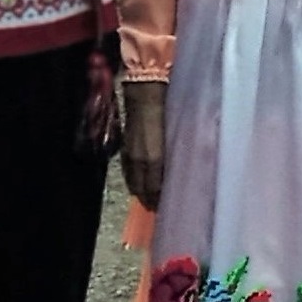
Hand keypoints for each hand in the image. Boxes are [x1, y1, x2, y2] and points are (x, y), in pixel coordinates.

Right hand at [120, 80, 169, 209]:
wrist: (145, 93)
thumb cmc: (166, 112)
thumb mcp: (176, 136)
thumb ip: (173, 157)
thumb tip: (177, 171)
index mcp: (153, 159)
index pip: (154, 188)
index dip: (158, 200)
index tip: (165, 208)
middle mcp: (139, 160)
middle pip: (141, 189)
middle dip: (148, 200)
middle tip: (156, 207)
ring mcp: (130, 154)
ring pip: (132, 181)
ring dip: (139, 191)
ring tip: (147, 198)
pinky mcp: (124, 148)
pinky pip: (127, 171)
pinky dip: (132, 180)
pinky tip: (137, 181)